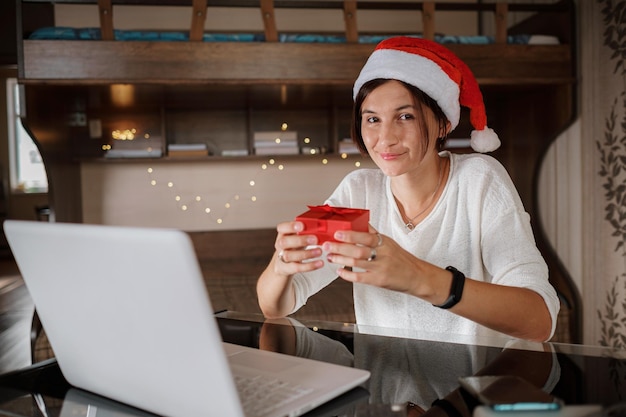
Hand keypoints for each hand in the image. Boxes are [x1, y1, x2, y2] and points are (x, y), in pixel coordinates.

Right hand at [272, 221, 323, 274]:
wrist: (283, 265)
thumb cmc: (295, 246)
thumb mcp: (298, 237)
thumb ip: (306, 231)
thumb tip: (324, 226)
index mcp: (283, 234)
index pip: (282, 227)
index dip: (290, 226)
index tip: (302, 226)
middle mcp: (280, 245)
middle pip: (285, 242)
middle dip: (300, 240)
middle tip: (315, 239)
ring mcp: (281, 257)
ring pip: (289, 256)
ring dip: (306, 254)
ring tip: (319, 251)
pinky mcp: (286, 269)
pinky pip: (297, 267)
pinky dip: (309, 266)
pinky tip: (320, 263)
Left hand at [322, 226, 439, 295]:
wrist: (417, 276)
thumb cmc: (401, 258)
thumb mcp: (390, 243)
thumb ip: (374, 234)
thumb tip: (360, 222)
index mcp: (384, 242)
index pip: (366, 236)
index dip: (351, 234)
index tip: (337, 232)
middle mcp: (383, 254)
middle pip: (359, 249)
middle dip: (340, 247)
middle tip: (327, 245)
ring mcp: (381, 268)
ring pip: (357, 262)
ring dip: (340, 259)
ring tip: (330, 256)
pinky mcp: (379, 281)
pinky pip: (360, 277)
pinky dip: (348, 275)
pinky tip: (339, 271)